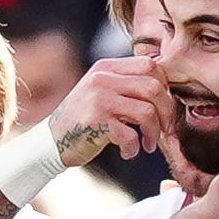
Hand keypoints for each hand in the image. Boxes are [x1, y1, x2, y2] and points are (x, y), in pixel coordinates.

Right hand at [48, 57, 173, 164]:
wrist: (51, 142)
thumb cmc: (83, 121)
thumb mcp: (101, 92)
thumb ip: (125, 84)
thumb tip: (165, 88)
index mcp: (107, 67)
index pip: (150, 65)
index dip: (166, 87)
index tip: (164, 107)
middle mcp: (102, 79)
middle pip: (154, 87)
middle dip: (167, 112)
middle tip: (166, 129)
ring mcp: (98, 99)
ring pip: (147, 112)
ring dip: (154, 133)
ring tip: (149, 144)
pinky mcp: (95, 122)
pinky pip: (130, 135)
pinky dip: (134, 148)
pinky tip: (128, 153)